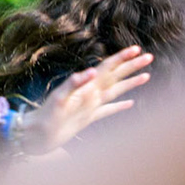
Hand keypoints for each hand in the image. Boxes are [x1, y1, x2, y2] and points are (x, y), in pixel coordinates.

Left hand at [19, 47, 154, 154]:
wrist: (35, 135)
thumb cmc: (45, 117)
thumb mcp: (59, 99)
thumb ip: (74, 84)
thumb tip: (92, 72)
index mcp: (86, 86)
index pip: (108, 68)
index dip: (122, 58)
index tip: (137, 49)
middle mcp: (90, 93)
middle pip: (116, 76)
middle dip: (132, 66)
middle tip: (149, 57)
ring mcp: (90, 106)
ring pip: (116, 91)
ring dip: (131, 83)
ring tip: (147, 76)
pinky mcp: (88, 118)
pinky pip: (108, 110)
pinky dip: (120, 106)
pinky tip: (131, 104)